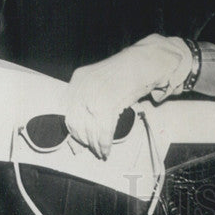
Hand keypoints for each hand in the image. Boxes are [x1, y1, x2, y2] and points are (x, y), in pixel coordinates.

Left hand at [64, 34, 191, 158]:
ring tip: (101, 152)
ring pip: (90, 128)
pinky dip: (105, 143)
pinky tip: (107, 149)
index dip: (72, 132)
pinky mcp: (108, 101)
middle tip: (92, 150)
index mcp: (79, 79)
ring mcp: (95, 93)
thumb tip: (78, 132)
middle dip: (84, 140)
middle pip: (77, 122)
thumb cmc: (126, 74)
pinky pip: (104, 129)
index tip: (77, 145)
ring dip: (95, 145)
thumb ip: (87, 102)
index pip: (68, 112)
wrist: (146, 62)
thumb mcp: (101, 83)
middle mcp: (83, 86)